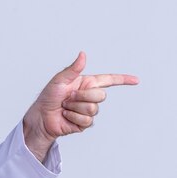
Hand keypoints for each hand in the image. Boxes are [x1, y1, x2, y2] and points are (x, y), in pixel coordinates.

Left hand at [23, 52, 138, 161]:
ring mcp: (88, 110)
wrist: (41, 116)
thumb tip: (83, 54)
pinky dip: (73, 117)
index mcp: (86, 83)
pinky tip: (66, 116)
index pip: (109, 80)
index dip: (123, 80)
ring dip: (75, 107)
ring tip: (65, 106)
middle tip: (68, 97)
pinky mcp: (84, 123)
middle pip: (101, 96)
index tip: (136, 80)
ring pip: (93, 108)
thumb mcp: (59, 80)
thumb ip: (73, 69)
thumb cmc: (48, 97)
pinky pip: (86, 120)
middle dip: (82, 96)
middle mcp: (89, 96)